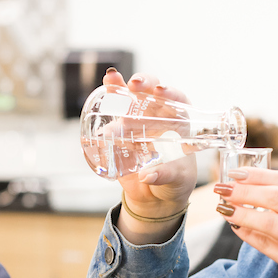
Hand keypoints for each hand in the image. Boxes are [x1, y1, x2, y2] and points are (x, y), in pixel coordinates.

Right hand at [102, 69, 196, 242]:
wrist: (155, 197)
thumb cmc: (175, 182)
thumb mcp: (176, 180)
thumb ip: (165, 176)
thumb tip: (148, 176)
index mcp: (179, 125)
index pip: (178, 102)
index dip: (171, 93)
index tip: (161, 92)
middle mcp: (159, 119)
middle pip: (152, 92)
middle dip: (143, 82)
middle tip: (134, 85)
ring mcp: (138, 124)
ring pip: (129, 99)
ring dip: (119, 87)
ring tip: (111, 80)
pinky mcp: (120, 134)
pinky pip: (111, 118)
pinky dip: (103, 108)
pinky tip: (98, 103)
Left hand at [215, 168, 277, 277]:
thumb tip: (261, 188)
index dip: (258, 174)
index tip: (236, 172)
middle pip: (275, 196)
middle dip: (243, 190)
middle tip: (222, 188)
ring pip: (267, 221)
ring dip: (240, 213)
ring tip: (224, 208)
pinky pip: (267, 246)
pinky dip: (248, 235)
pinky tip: (238, 228)